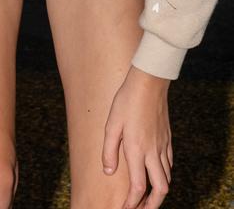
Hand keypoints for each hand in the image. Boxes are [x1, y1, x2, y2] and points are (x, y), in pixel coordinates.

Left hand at [102, 66, 172, 208]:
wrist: (149, 82)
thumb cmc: (126, 101)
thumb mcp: (111, 124)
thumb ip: (109, 150)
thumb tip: (108, 172)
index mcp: (136, 150)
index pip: (138, 187)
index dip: (132, 203)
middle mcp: (153, 152)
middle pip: (160, 190)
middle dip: (152, 205)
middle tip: (140, 208)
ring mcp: (163, 145)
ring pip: (167, 177)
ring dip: (158, 191)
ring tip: (147, 194)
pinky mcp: (167, 138)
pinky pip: (169, 163)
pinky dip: (164, 173)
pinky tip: (154, 171)